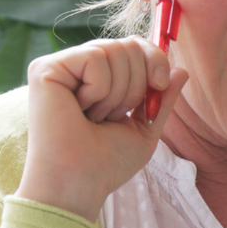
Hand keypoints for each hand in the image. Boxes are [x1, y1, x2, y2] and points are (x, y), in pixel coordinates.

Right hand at [16, 37, 187, 220]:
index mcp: (95, 78)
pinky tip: (80, 111)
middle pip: (127, 44)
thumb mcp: (144, 128)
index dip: (154, 59)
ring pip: (113, 49)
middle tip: (114, 116)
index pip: (132, 44)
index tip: (159, 86)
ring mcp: (58, 66)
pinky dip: (99, 90)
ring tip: (95, 117)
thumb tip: (182, 69)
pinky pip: (94, 58)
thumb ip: (161, 99)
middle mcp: (75, 67)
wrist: (79, 184)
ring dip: (117, 92)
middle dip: (136, 84)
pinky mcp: (45, 69)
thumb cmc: (106, 163)